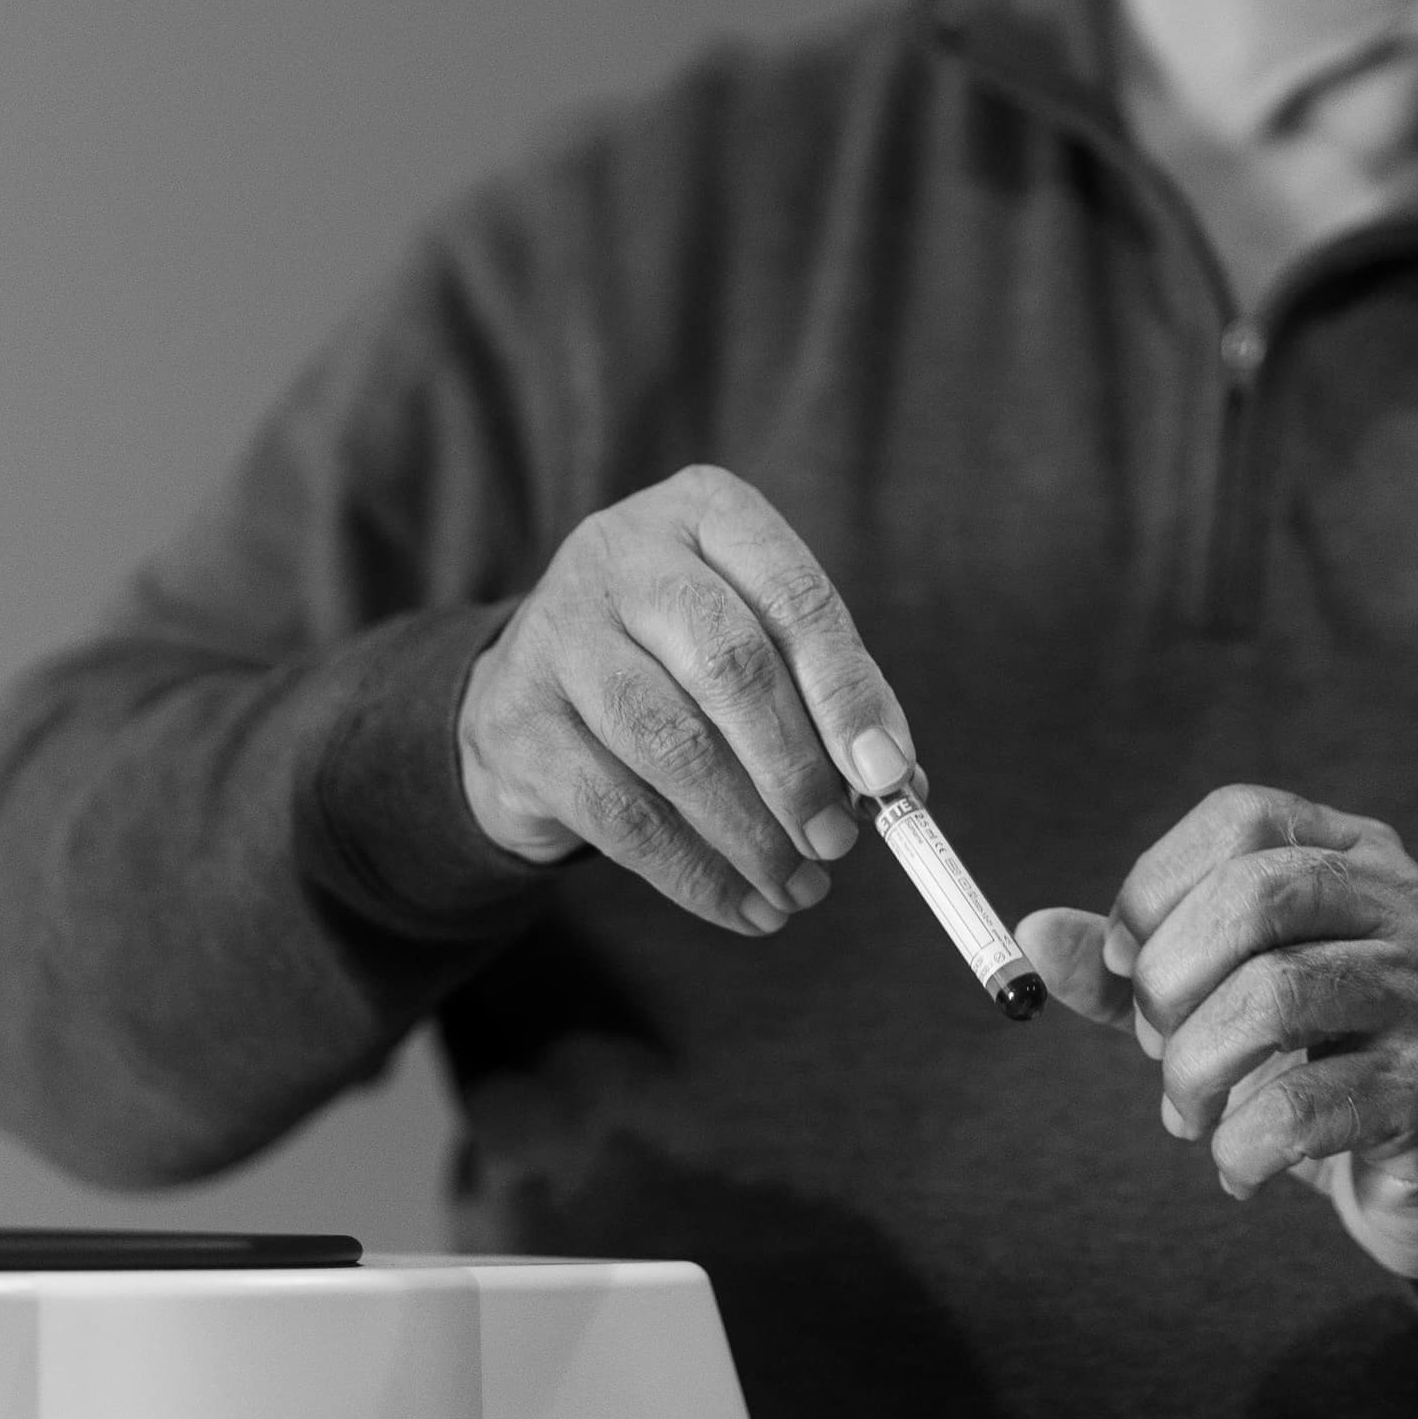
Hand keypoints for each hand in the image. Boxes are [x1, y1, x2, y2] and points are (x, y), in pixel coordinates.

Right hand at [458, 466, 917, 934]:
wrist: (527, 688)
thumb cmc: (674, 659)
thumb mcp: (752, 638)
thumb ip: (824, 694)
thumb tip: (899, 779)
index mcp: (702, 512)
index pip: (794, 597)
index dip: (847, 692)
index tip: (889, 773)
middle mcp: (620, 555)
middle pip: (729, 665)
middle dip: (796, 768)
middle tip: (838, 842)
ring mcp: (557, 634)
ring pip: (672, 746)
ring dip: (750, 833)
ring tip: (798, 886)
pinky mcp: (518, 722)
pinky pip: (621, 814)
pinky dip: (695, 874)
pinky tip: (745, 906)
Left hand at [1016, 786, 1417, 1284]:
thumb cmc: (1327, 1059)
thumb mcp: (1223, 997)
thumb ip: (1132, 966)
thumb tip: (1031, 933)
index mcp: (1349, 855)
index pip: (1240, 818)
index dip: (1156, 887)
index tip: (1124, 965)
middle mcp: (1400, 905)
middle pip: (1256, 896)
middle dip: (1170, 981)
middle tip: (1156, 1050)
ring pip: (1278, 996)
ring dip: (1195, 1071)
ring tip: (1189, 1115)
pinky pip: (1309, 1106)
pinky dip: (1243, 1144)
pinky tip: (1240, 1165)